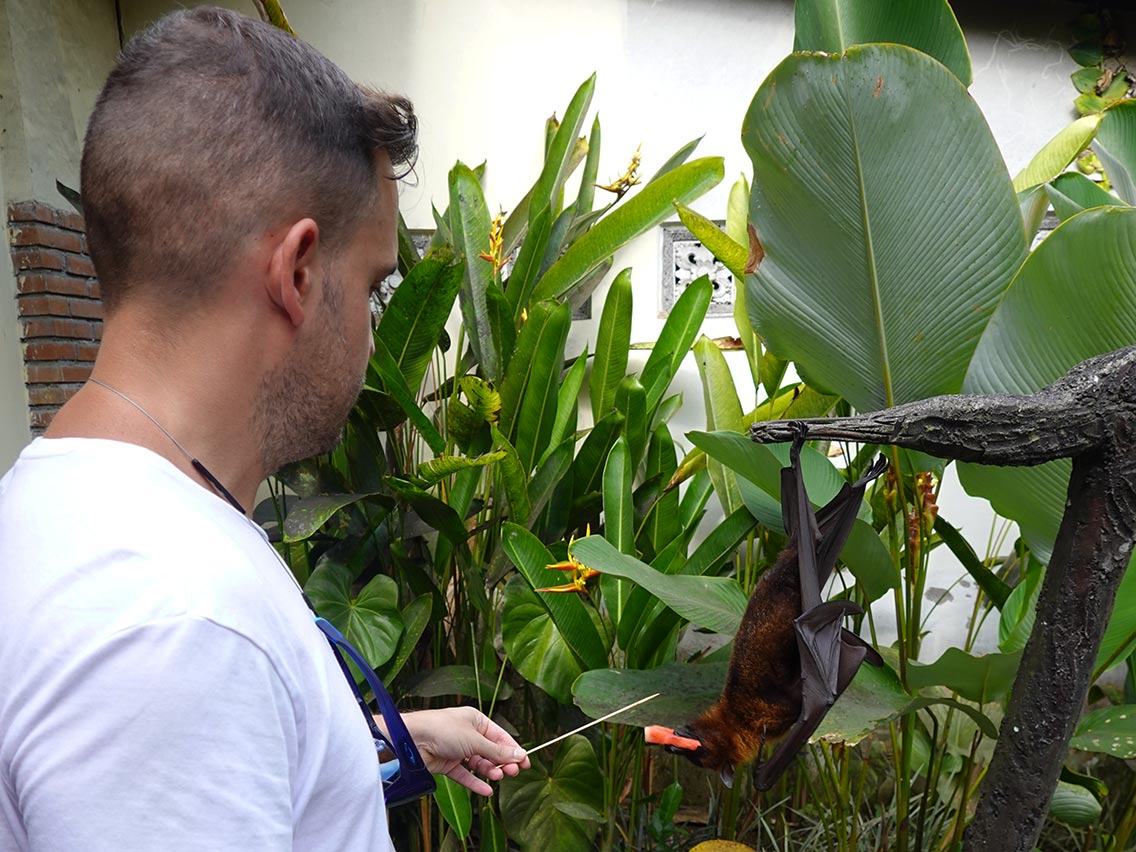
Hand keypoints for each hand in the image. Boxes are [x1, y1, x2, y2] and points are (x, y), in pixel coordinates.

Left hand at [392, 706, 530, 795]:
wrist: (412, 740)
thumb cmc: (441, 729)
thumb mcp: (475, 740)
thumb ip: (497, 750)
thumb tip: (519, 754)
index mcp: (475, 720)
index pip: (500, 736)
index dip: (513, 750)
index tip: (525, 763)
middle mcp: (467, 734)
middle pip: (491, 751)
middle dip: (503, 762)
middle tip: (513, 772)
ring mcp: (457, 750)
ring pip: (479, 763)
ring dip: (490, 771)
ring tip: (498, 777)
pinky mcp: (448, 764)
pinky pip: (465, 775)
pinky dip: (475, 783)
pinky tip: (486, 790)